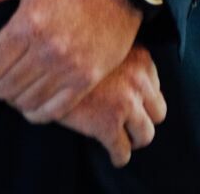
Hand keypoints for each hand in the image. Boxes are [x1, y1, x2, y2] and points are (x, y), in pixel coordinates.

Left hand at [0, 0, 141, 118]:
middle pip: (4, 86)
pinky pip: (53, 111)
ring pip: (25, 102)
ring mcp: (70, 68)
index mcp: (29, 23)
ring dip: (9, 99)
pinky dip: (34, 112)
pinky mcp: (87, 80)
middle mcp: (49, 50)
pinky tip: (28, 101)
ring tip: (6, 87)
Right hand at [58, 47, 166, 166]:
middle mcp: (138, 80)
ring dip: (134, 138)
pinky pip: (122, 151)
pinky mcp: (108, 125)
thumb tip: (122, 70)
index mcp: (139, 57)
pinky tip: (112, 155)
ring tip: (123, 139)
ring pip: (145, 134)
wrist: (41, 62)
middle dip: (144, 118)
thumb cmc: (69, 48)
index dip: (142, 95)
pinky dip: (119, 156)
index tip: (130, 99)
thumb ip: (117, 54)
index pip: (155, 84)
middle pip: (158, 112)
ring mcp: (125, 104)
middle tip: (129, 122)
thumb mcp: (100, 43)